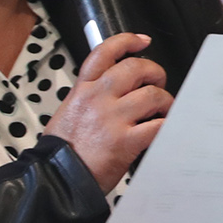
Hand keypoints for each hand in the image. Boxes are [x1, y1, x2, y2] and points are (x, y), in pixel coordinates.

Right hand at [42, 33, 172, 193]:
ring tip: (163, 110)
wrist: (55, 180)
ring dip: (165, 101)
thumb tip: (115, 89)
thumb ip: (90, 97)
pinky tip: (165, 129)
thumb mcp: (68, 113)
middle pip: (136, 68)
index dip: (126, 41)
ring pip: (153, 95)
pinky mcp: (126, 141)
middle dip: (154, 71)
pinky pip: (158, 125)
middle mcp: (98, 98)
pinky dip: (167, 125)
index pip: (104, 53)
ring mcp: (112, 119)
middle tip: (159, 81)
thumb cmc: (62, 152)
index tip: (141, 41)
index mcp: (82, 90)